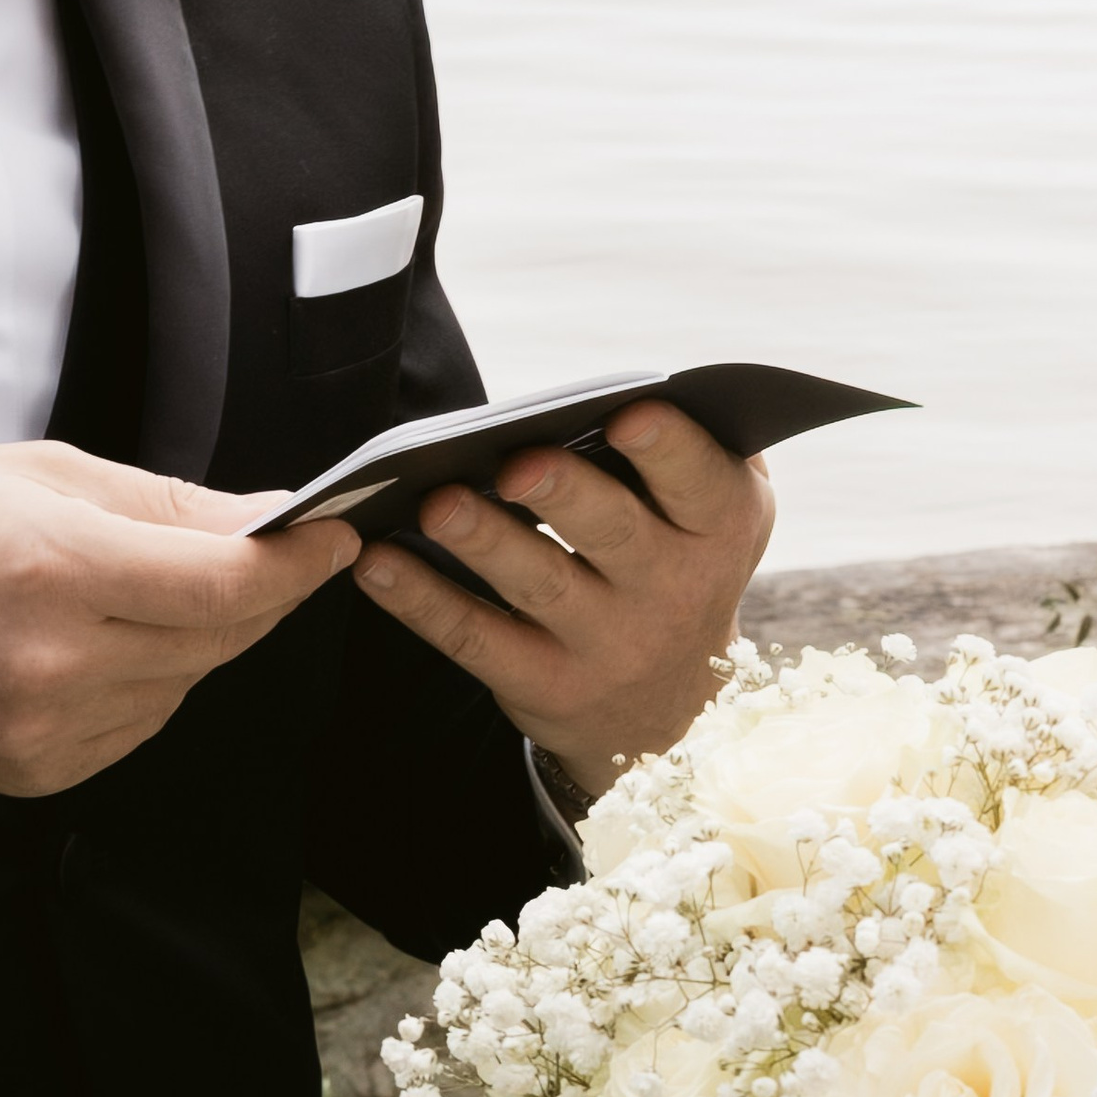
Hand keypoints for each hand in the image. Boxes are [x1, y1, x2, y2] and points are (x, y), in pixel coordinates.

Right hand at [0, 439, 358, 810]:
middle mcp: (52, 662)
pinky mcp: (39, 775)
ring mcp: (44, 732)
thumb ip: (167, 505)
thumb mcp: (35, 473)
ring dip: (190, 635)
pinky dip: (141, 678)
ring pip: (187, 682)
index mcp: (51, 567)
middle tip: (256, 544)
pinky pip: (140, 720)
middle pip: (220, 638)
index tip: (339, 532)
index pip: (225, 585)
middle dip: (252, 590)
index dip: (298, 563)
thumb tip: (277, 519)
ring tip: (114, 587)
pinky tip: (79, 642)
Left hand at [349, 401, 773, 797]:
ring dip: (483, 541)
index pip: (700, 483)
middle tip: (517, 463)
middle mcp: (672, 591)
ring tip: (435, 503)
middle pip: (614, 534)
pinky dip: (420, 600)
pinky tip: (377, 562)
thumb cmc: (676, 562)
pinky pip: (474, 638)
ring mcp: (608, 646)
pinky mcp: (545, 685)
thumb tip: (633, 388)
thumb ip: (692, 449)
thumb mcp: (714, 514)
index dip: (668, 449)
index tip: (628, 414)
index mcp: (718, 528)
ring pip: (538, 585)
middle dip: (565, 495)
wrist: (667, 709)